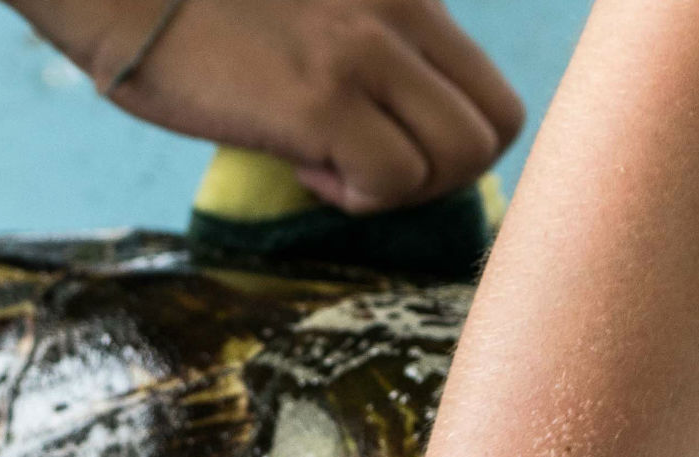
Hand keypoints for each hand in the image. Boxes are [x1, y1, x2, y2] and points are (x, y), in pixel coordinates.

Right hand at [20, 0, 526, 212]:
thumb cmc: (202, 9)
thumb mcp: (321, 6)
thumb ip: (377, 47)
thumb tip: (411, 131)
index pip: (493, 91)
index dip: (456, 142)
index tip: (392, 143)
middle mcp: (398, 14)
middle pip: (496, 128)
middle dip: (444, 174)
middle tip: (371, 169)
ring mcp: (364, 54)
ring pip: (458, 159)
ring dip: (400, 188)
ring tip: (330, 165)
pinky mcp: (321, 99)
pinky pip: (393, 179)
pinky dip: (356, 197)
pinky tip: (302, 169)